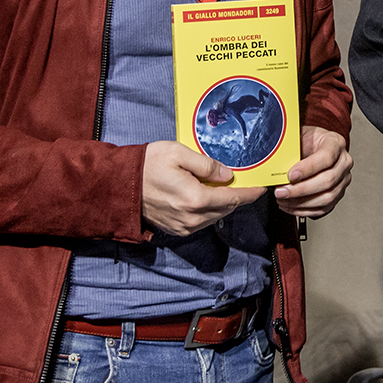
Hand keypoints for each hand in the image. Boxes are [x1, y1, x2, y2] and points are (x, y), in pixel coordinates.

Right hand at [141, 141, 264, 235]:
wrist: (120, 184)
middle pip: (227, 208)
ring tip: (226, 186)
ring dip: (224, 203)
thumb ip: (207, 165)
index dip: (250, 193)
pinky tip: (208, 195)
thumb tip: (228, 175)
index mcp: (196, 199)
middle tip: (245, 181)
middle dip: (239, 196)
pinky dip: (210, 209)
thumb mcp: (179, 153)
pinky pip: (203, 221)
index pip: (233, 199)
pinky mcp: (177, 229)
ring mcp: (184, 227)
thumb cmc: (148, 164)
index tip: (262, 187)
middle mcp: (192, 218)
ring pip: (216, 216)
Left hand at [275, 125, 352, 218]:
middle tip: (281, 191)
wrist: (311, 146)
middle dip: (301, 189)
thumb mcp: (297, 136)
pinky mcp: (337, 194)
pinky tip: (289, 206)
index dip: (308, 168)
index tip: (290, 175)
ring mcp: (343, 180)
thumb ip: (289, 147)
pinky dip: (304, 210)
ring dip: (301, 202)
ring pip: (327, 197)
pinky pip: (324, 208)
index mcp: (335, 143)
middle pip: (328, 180)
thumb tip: (274, 161)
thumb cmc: (305, 141)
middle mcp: (343, 162)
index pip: (326, 157)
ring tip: (283, 199)